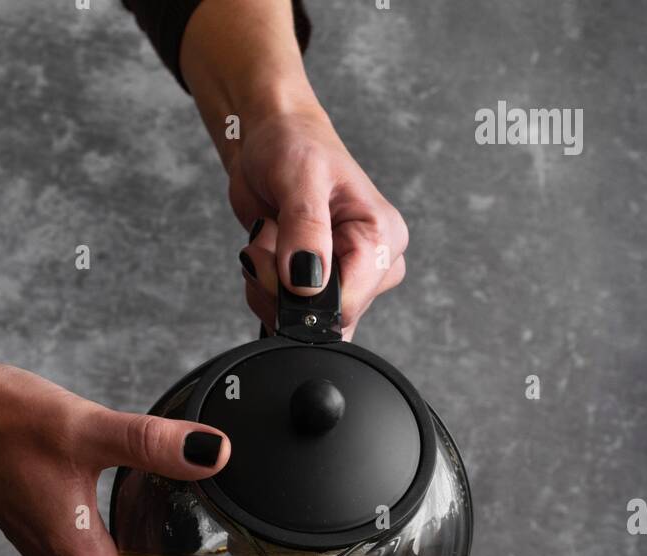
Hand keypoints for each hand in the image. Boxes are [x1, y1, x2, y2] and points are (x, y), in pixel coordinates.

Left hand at [229, 103, 407, 336]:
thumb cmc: (293, 145)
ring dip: (267, 288)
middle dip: (280, 289)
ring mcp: (347, 280)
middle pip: (322, 320)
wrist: (271, 141)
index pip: (347, 304)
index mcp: (382, 238)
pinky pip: (287, 317)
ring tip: (269, 238)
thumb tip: (306, 282)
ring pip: (301, 324)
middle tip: (268, 239)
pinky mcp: (320, 288)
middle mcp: (373, 265)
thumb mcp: (299, 176)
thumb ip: (305, 229)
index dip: (302, 294)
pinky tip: (267, 255)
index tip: (277, 255)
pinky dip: (263, 292)